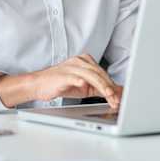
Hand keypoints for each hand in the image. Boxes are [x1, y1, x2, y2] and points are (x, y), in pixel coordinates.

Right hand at [0, 54, 122, 108]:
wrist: (39, 84)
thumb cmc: (61, 84)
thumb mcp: (84, 87)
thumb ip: (100, 88)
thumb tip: (117, 92)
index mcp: (85, 61)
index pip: (103, 73)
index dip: (112, 85)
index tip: (119, 97)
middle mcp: (79, 61)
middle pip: (99, 73)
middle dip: (109, 87)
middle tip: (116, 99)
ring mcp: (70, 67)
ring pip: (90, 74)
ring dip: (101, 86)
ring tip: (109, 95)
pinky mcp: (62, 75)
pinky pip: (73, 76)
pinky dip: (80, 80)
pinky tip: (85, 85)